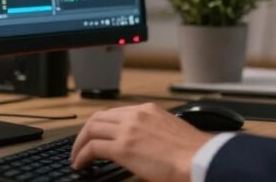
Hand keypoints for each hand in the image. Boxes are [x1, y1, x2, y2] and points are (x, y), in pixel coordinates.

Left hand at [70, 103, 213, 181]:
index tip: (96, 136)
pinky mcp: (123, 147)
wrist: (199, 160)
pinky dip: (82, 155)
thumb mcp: (169, 133)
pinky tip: (81, 165)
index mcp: (148, 110)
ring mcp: (128, 129)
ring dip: (80, 143)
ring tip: (77, 157)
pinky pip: (92, 147)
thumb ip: (152, 133)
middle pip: (99, 117)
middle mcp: (136, 114)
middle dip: (86, 132)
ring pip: (91, 129)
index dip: (101, 125)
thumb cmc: (192, 153)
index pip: (115, 113)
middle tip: (81, 146)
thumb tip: (143, 146)